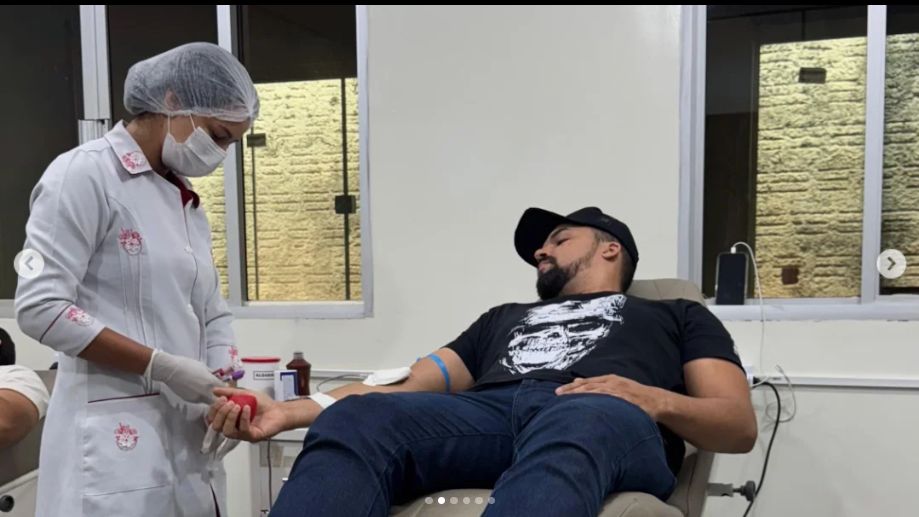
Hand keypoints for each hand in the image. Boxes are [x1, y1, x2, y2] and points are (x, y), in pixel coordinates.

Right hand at [146, 349, 222, 404]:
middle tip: (221, 394)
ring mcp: (198, 398)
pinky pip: (199, 400)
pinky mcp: (190, 400)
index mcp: (211, 382)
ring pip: (209, 401)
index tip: (227, 388)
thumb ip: (212, 374)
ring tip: (206, 390)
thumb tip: (218, 377)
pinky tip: (196, 389)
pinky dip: (201, 396)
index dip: (227, 389)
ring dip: (211, 398)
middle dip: (222, 398)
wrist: (170, 370)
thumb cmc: (187, 365)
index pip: (226, 390)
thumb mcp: (203, 367)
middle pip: (220, 400)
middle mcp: (206, 392)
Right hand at [204, 387, 288, 442]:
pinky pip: (243, 430)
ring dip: (230, 417)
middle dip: (221, 413)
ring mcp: (242, 434)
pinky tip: (247, 409)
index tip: (222, 398)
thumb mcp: (245, 394)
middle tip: (230, 402)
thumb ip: (230, 392)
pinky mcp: (252, 436)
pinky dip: (243, 418)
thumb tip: (215, 390)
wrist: (279, 410)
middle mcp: (234, 428)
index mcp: (230, 419)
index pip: (213, 419)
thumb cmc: (263, 404)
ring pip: (228, 431)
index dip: (214, 409)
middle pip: (217, 427)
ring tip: (237, 405)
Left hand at [555, 374, 669, 420]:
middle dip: (572, 391)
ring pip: (596, 393)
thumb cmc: (634, 395)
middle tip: (558, 396)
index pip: (586, 383)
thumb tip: (577, 383)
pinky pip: (610, 401)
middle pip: (588, 386)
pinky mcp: (625, 400)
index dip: (571, 388)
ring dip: (581, 396)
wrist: (656, 400)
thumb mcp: (615, 386)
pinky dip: (599, 402)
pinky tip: (589, 406)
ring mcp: (618, 391)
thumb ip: (597, 385)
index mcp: (609, 380)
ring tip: (568, 401)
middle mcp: (612, 383)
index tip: (558, 392)